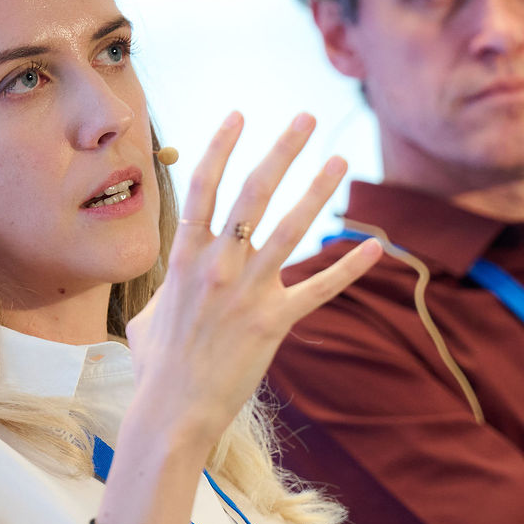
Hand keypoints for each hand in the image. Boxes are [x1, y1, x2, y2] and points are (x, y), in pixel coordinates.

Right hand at [123, 111, 380, 449]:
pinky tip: (374, 246)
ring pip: (288, 229)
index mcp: (185, 256)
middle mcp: (217, 266)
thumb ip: (169, 285)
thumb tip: (175, 278)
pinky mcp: (273, 322)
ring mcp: (247, 292)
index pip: (203, 186)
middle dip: (281, 150)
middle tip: (306, 116)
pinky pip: (318, 289)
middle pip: (252, 193)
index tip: (240, 113)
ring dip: (317, 191)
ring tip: (339, 159)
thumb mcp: (149, 313)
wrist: (171, 410)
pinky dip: (348, 268)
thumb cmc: (156, 365)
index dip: (221, 146)